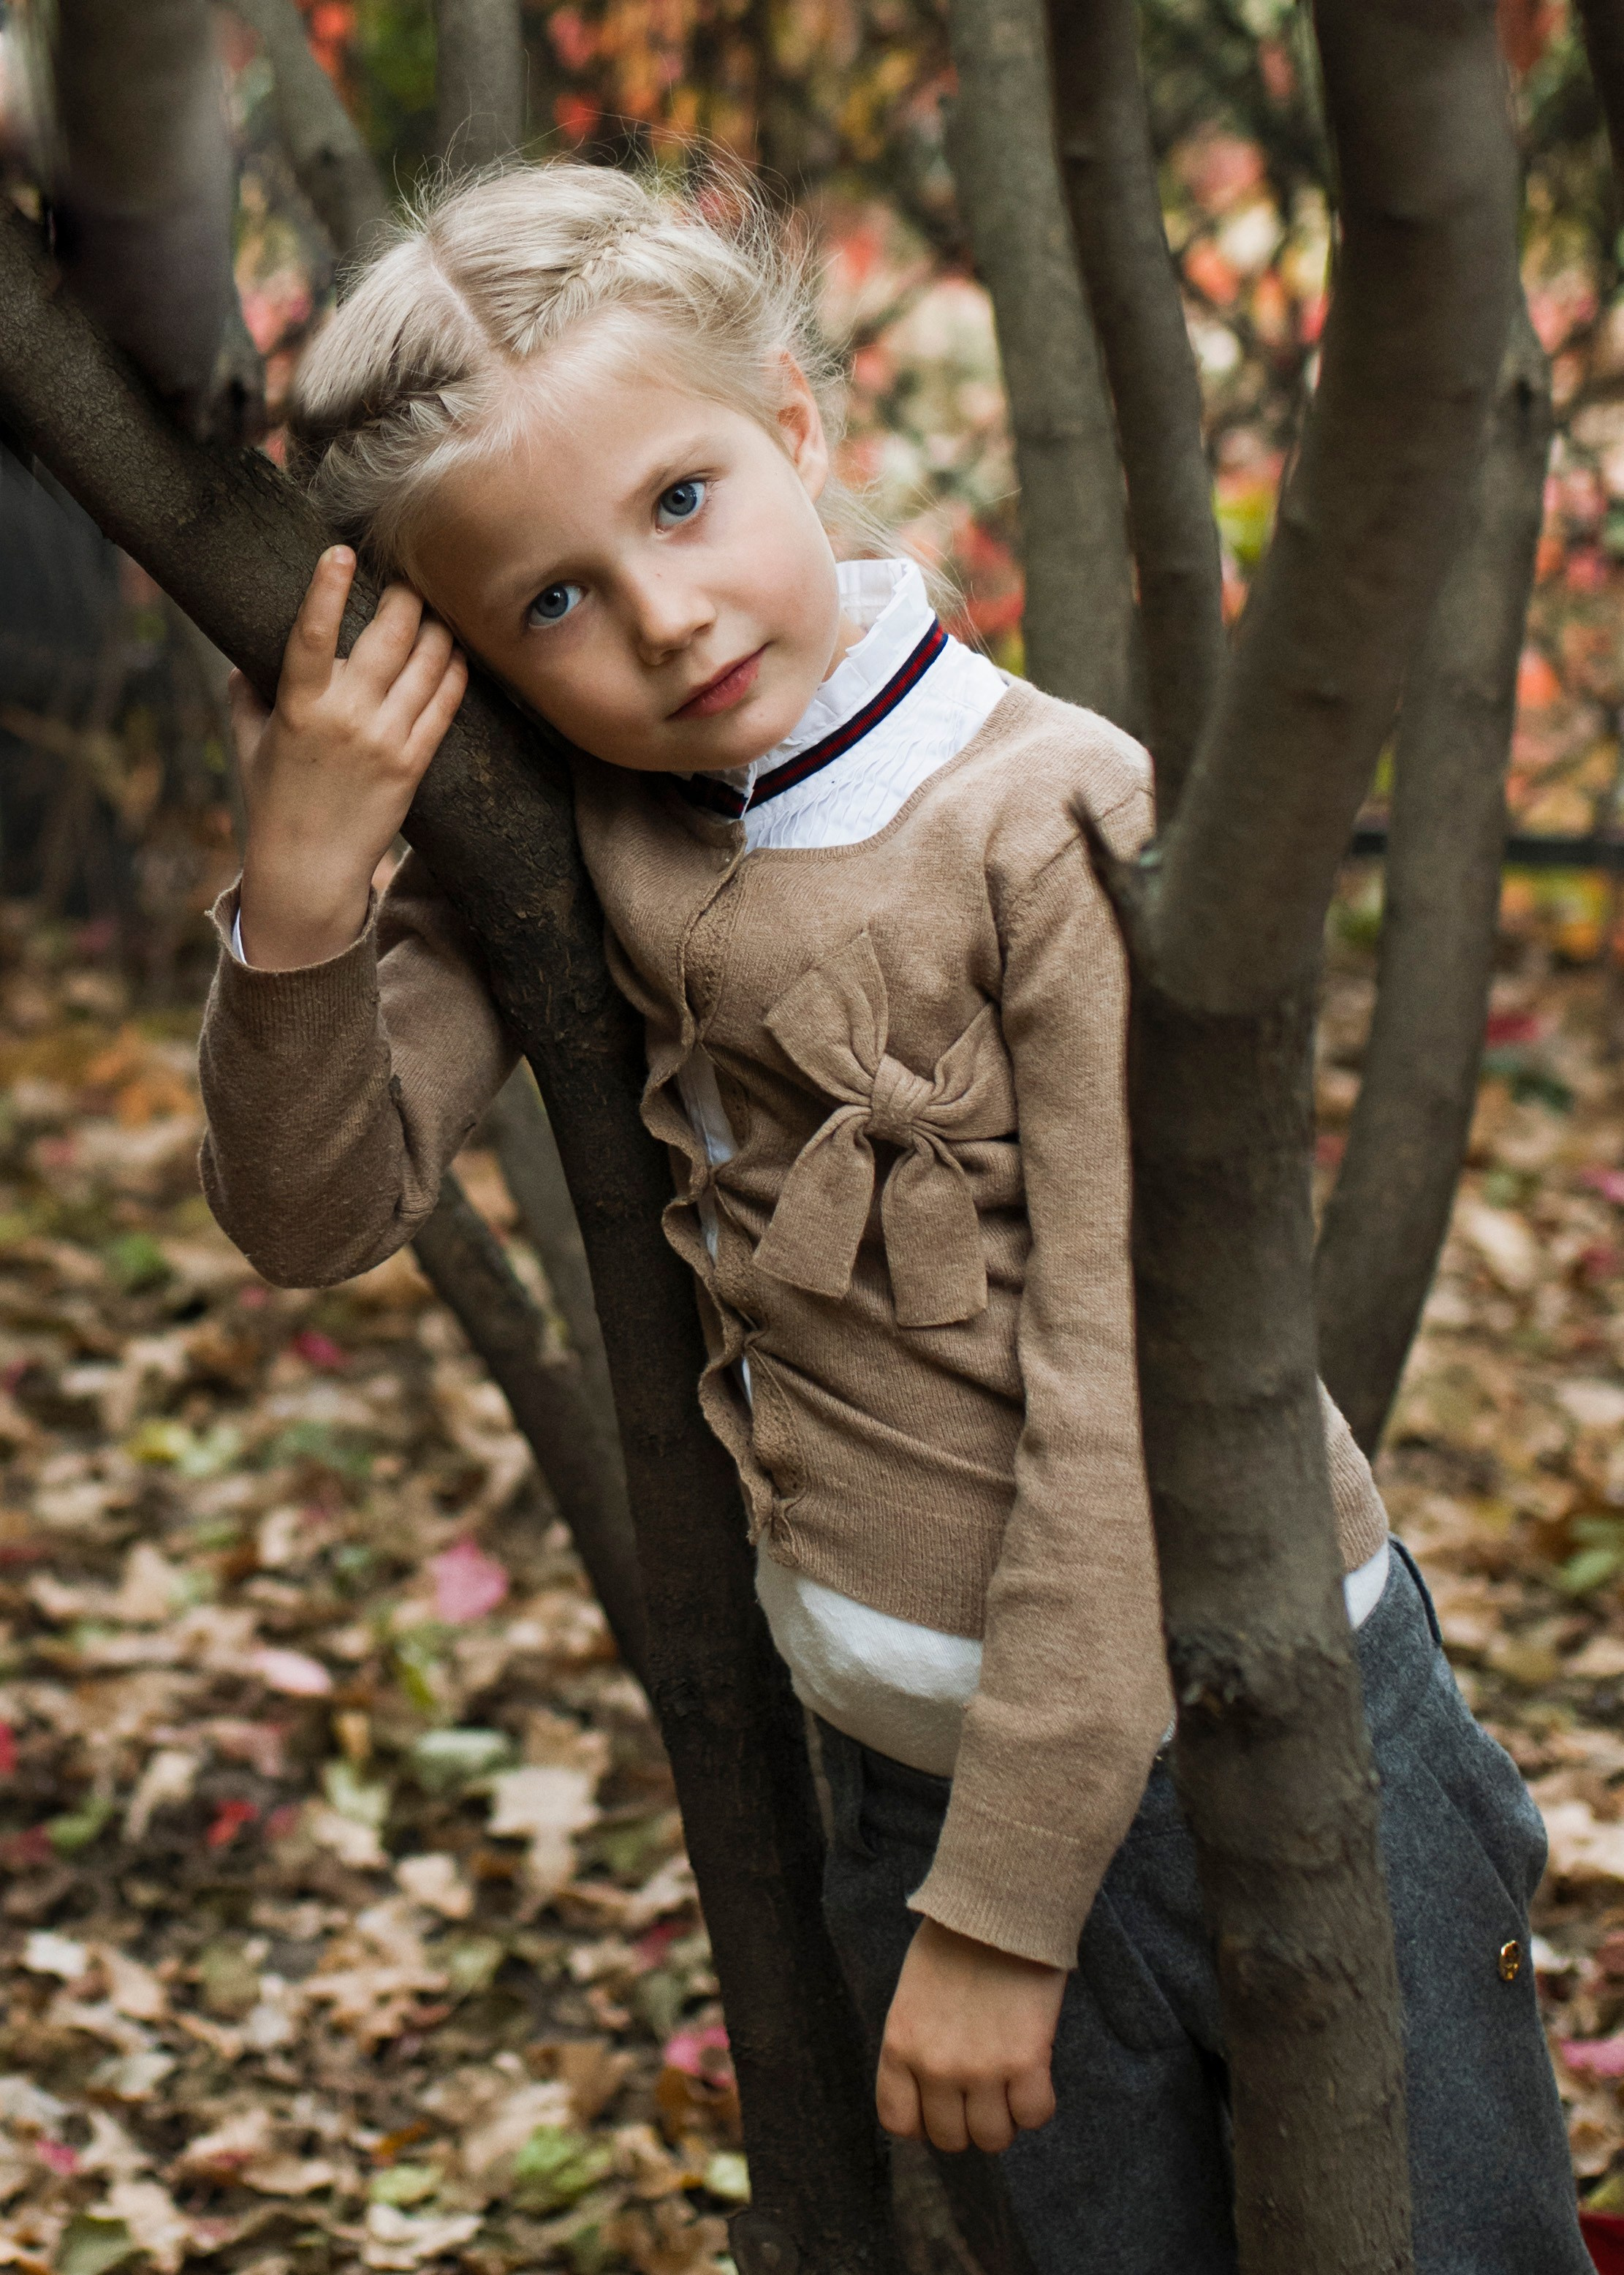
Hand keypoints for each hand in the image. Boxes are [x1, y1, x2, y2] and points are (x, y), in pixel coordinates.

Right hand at [233, 547, 466, 969]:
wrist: (310, 865)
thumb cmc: (274, 797)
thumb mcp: (247, 741)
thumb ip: (245, 692)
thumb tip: (243, 655)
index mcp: (299, 707)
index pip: (311, 635)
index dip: (327, 590)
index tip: (340, 552)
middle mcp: (346, 719)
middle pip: (388, 638)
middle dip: (404, 598)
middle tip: (408, 576)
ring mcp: (385, 741)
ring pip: (426, 665)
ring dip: (437, 628)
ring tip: (437, 609)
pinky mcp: (414, 763)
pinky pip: (445, 705)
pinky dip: (454, 671)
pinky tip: (456, 652)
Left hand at [876, 1918, 1064, 2153]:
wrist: (997, 1905)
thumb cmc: (955, 1942)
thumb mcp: (913, 1996)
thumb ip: (918, 2045)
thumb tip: (934, 2092)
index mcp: (899, 2045)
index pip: (899, 2122)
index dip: (924, 2123)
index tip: (943, 2106)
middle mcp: (934, 2065)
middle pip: (950, 2138)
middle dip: (968, 2121)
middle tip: (984, 2092)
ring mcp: (979, 2068)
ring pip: (993, 2138)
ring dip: (1004, 2118)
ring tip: (1011, 2085)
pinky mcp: (1024, 2061)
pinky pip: (1034, 2115)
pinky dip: (1037, 2104)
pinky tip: (1036, 2076)